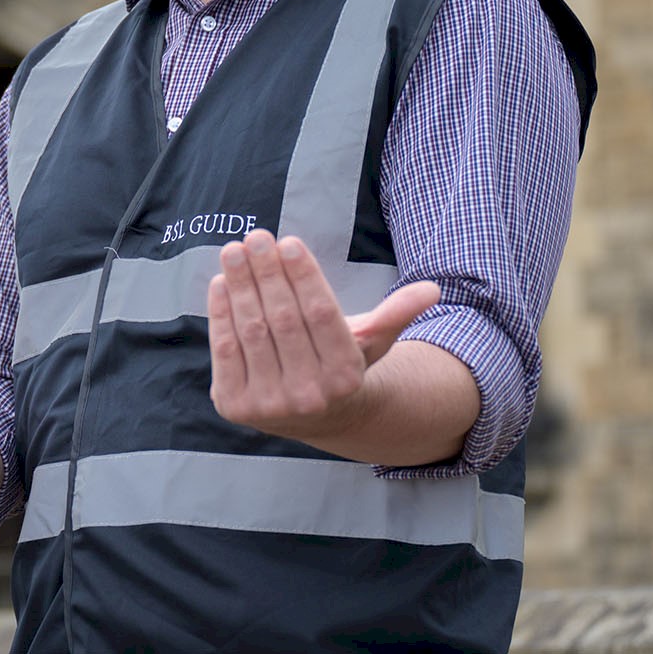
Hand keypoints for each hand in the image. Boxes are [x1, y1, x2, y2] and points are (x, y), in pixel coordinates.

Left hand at [208, 229, 441, 444]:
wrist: (310, 416)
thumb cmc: (339, 363)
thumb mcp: (372, 341)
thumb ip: (396, 314)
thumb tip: (432, 290)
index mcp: (345, 375)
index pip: (321, 315)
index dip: (304, 276)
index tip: (289, 242)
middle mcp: (309, 395)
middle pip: (284, 320)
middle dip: (267, 273)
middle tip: (256, 237)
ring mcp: (269, 404)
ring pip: (252, 331)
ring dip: (241, 285)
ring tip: (234, 250)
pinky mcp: (234, 407)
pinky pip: (225, 350)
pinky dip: (220, 313)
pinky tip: (221, 281)